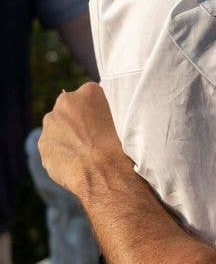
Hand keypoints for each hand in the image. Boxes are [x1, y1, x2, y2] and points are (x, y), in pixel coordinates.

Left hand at [38, 82, 130, 199]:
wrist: (106, 172)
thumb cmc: (121, 145)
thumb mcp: (123, 118)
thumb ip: (107, 110)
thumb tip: (102, 114)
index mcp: (89, 92)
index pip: (90, 96)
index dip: (97, 111)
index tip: (104, 122)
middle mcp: (65, 103)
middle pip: (69, 110)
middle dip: (77, 121)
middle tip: (94, 138)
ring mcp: (51, 124)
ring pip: (58, 128)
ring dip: (68, 137)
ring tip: (86, 154)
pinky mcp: (43, 144)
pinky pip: (53, 147)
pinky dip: (62, 154)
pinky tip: (77, 163)